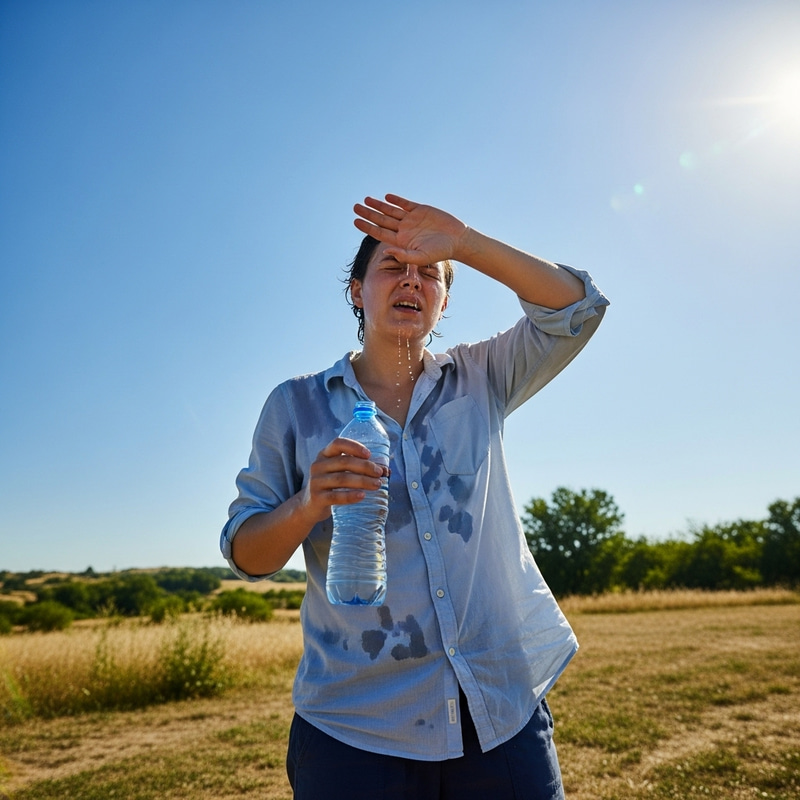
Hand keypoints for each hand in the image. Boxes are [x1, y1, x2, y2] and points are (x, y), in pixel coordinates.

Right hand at [301, 436, 388, 521]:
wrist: (310, 506)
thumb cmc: (331, 486)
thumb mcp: (338, 472)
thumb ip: (357, 468)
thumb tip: (385, 470)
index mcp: (324, 455)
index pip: (338, 444)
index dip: (354, 447)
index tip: (369, 454)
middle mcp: (318, 465)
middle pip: (344, 462)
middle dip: (365, 467)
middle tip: (380, 473)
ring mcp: (316, 482)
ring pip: (342, 479)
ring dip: (362, 481)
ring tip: (377, 484)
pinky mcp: (317, 498)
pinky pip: (335, 496)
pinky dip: (350, 496)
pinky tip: (362, 496)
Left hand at [353, 194, 468, 265]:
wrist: (456, 240)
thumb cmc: (439, 252)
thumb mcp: (420, 257)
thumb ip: (403, 255)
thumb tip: (386, 250)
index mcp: (401, 241)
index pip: (380, 232)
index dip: (367, 226)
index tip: (356, 221)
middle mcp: (404, 230)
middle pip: (382, 220)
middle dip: (368, 213)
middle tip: (355, 207)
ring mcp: (411, 219)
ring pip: (391, 211)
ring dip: (379, 205)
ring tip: (366, 199)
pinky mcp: (420, 210)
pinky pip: (405, 204)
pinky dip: (396, 200)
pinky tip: (387, 197)